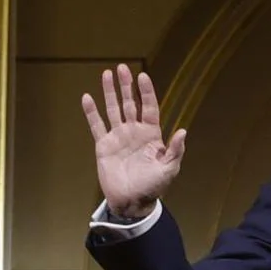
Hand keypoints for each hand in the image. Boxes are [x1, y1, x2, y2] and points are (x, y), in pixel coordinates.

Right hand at [82, 63, 185, 217]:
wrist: (132, 201)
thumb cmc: (153, 186)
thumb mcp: (169, 169)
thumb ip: (175, 150)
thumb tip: (183, 131)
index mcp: (152, 135)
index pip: (149, 108)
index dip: (146, 92)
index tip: (142, 76)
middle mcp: (135, 132)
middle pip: (130, 103)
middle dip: (126, 86)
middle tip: (121, 68)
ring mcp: (118, 137)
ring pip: (113, 109)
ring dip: (109, 92)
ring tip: (106, 74)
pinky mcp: (103, 145)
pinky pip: (97, 125)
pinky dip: (91, 112)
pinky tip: (88, 97)